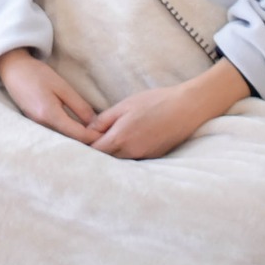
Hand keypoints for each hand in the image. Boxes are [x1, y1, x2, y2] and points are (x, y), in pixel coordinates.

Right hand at [0, 48, 95, 142]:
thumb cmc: (37, 74)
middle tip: (104, 138)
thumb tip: (94, 123)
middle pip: (70, 140)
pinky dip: (67, 134)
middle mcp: (42, 125)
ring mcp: (37, 126)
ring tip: (94, 135)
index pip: (77, 134)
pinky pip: (55, 133)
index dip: (94, 137)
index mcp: (49, 115)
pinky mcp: (35, 123)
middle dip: (87, 141)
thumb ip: (79, 105)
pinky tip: (77, 130)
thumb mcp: (62, 87)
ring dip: (78, 138)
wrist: (13, 69)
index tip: (108, 136)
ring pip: (62, 138)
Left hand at [87, 61, 249, 160]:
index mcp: (120, 138)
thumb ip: (104, 119)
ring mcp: (144, 157)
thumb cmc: (155, 102)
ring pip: (120, 161)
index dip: (83, 148)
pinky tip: (125, 145)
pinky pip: (134, 160)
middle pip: (105, 160)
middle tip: (87, 144)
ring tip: (105, 144)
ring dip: (111, 156)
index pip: (94, 151)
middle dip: (95, 154)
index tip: (77, 142)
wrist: (187, 108)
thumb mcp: (125, 105)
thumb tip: (88, 130)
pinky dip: (126, 155)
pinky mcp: (154, 158)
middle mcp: (131, 152)